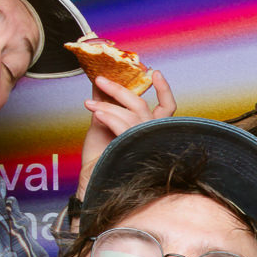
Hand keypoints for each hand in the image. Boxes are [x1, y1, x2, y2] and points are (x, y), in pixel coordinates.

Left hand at [75, 70, 176, 198]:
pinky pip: (125, 128)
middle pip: (142, 105)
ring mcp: (146, 141)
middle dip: (121, 90)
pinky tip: (97, 112)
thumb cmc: (101, 159)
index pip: (168, 107)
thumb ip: (106, 107)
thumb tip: (99, 86)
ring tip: (89, 103)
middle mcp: (153, 134)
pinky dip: (110, 117)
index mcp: (151, 130)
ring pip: (133, 114)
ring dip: (108, 104)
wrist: (95, 184)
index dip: (164, 89)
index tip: (155, 72)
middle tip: (101, 80)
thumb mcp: (103, 127)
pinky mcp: (135, 148)